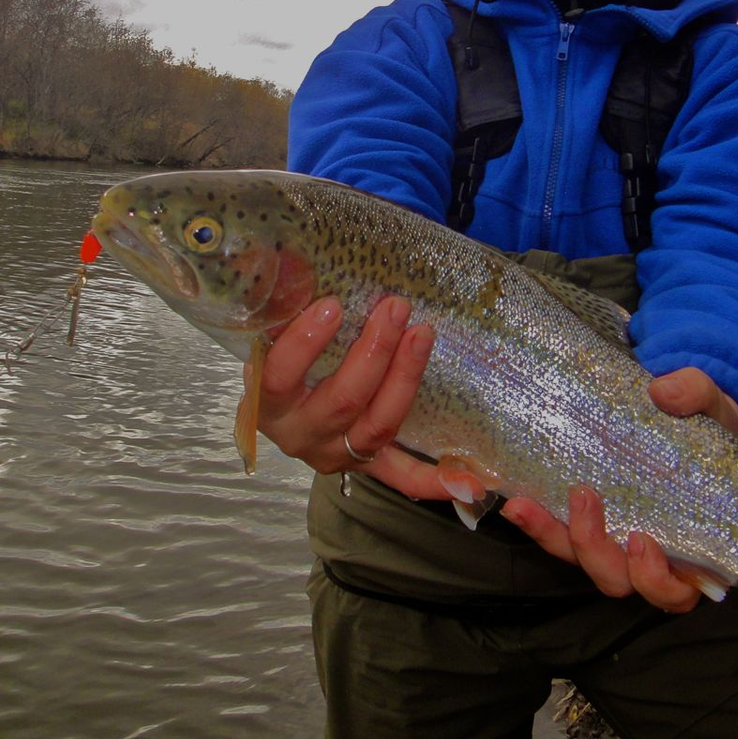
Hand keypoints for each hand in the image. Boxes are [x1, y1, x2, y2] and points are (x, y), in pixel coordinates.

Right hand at [250, 295, 471, 500]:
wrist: (288, 411)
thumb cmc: (286, 361)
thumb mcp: (275, 337)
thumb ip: (289, 308)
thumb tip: (300, 258)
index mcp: (268, 405)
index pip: (279, 378)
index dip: (305, 344)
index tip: (333, 305)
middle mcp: (301, 436)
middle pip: (343, 400)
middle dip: (375, 351)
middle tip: (396, 308)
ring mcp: (336, 455)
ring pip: (379, 426)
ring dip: (406, 378)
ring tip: (422, 334)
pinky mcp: (367, 465)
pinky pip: (402, 476)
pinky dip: (434, 479)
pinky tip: (468, 480)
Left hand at [500, 367, 737, 610]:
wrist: (684, 412)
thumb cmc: (707, 424)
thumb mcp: (712, 404)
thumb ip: (695, 395)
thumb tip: (664, 393)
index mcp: (693, 546)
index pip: (676, 590)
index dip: (657, 579)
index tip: (642, 540)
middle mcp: (649, 553)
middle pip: (618, 579)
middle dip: (593, 548)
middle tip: (583, 497)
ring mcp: (613, 538)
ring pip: (580, 560)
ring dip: (551, 536)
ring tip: (522, 505)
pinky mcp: (584, 519)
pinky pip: (559, 534)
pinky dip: (537, 521)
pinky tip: (515, 498)